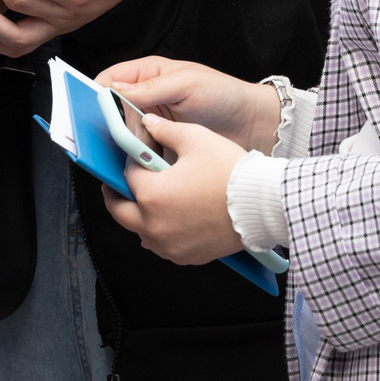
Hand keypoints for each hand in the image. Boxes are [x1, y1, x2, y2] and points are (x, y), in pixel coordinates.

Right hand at [98, 57, 281, 151]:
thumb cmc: (223, 95)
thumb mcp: (187, 84)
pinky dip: (135, 161)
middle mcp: (146, 100)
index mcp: (148, 75)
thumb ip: (151, 89)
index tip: (83, 108)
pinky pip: (140, 154)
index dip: (94, 93)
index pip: (110, 80)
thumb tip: (114, 90)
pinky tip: (134, 166)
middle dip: (103, 123)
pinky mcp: (162, 148)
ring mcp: (153, 125)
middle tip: (96, 135)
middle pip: (112, 111)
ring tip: (115, 153)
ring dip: (119, 145)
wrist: (252, 126)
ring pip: (123, 135)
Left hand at [102, 113, 251, 265]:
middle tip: (118, 185)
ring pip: (139, 231)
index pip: (128, 176)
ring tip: (147, 200)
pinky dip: (159, 233)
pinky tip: (169, 219)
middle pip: (119, 211)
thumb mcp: (196, 138)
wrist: (263, 205)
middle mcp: (154, 224)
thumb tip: (149, 124)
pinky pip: (161, 246)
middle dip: (116, 195)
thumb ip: (165, 130)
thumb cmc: (231, 172)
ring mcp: (169, 244)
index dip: (132, 163)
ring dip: (137, 216)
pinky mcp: (186, 256)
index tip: (136, 158)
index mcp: (152, 194)